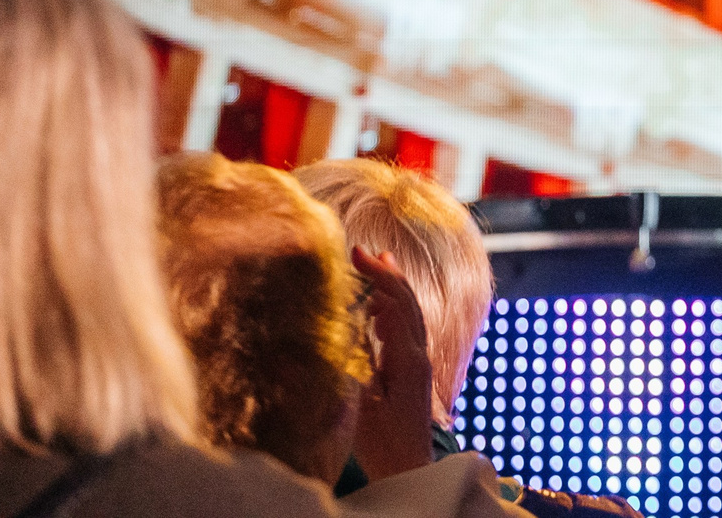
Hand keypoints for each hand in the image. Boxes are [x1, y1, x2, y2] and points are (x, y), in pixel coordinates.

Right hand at [351, 247, 437, 481]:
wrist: (408, 470)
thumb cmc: (382, 444)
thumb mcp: (355, 407)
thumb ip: (336, 371)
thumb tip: (303, 343)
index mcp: (407, 357)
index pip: (395, 303)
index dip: (378, 275)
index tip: (356, 253)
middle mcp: (418, 355)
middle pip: (407, 302)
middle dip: (388, 273)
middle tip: (365, 251)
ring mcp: (419, 363)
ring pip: (410, 314)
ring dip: (394, 288)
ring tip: (379, 264)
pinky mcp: (413, 372)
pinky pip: (407, 329)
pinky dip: (394, 309)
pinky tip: (378, 309)